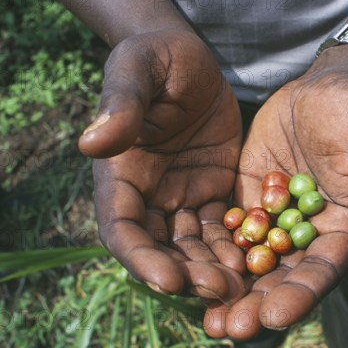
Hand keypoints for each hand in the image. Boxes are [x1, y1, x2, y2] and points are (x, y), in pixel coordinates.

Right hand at [84, 30, 246, 304]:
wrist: (191, 59)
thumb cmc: (155, 58)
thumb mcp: (136, 70)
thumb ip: (120, 104)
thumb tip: (91, 144)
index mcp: (120, 176)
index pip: (122, 229)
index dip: (141, 259)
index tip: (168, 281)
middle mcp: (147, 195)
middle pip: (161, 248)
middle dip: (186, 273)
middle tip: (220, 289)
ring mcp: (181, 196)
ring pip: (193, 245)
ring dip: (213, 268)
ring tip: (241, 284)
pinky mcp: (212, 191)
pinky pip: (223, 226)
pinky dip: (235, 246)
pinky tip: (256, 260)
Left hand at [203, 46, 347, 338]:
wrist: (326, 88)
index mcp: (343, 230)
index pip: (322, 271)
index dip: (300, 294)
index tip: (273, 316)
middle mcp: (308, 234)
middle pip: (281, 277)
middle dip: (255, 303)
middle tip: (225, 328)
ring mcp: (275, 219)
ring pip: (251, 260)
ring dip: (229, 288)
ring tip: (205, 316)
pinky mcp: (249, 198)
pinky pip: (229, 228)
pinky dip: (212, 249)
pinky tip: (187, 265)